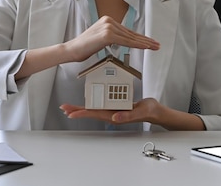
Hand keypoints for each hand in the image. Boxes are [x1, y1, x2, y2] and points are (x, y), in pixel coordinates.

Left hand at [60, 98, 205, 129]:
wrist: (156, 111)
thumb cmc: (150, 111)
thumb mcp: (140, 111)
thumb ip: (128, 115)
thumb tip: (115, 118)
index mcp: (115, 115)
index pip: (95, 113)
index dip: (82, 113)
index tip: (71, 112)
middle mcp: (112, 113)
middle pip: (90, 112)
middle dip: (77, 110)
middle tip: (64, 108)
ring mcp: (113, 110)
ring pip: (94, 109)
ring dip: (82, 107)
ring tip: (70, 107)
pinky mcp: (116, 105)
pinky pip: (101, 104)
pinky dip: (92, 102)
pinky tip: (87, 101)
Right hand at [63, 16, 158, 61]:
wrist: (72, 50)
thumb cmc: (84, 47)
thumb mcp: (100, 40)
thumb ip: (112, 38)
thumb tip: (123, 42)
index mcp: (107, 21)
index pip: (127, 31)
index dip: (139, 37)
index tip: (149, 42)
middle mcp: (108, 21)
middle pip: (130, 33)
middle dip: (145, 40)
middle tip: (156, 44)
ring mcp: (108, 27)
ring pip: (130, 38)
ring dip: (144, 43)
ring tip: (154, 47)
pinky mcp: (107, 35)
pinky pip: (126, 41)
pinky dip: (137, 45)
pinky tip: (144, 47)